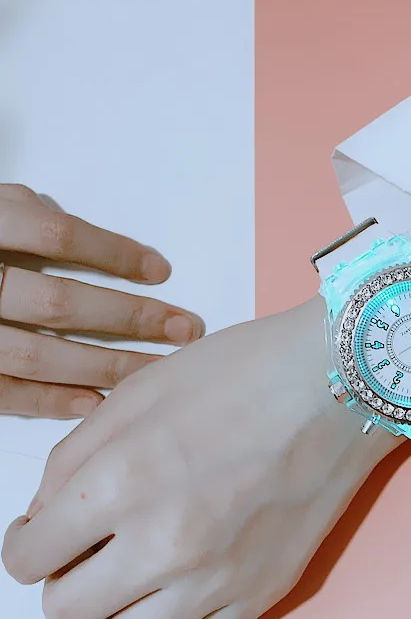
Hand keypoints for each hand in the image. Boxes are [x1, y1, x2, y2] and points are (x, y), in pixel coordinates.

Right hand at [0, 184, 203, 417]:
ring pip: (37, 354)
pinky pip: (5, 392)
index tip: (161, 270)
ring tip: (156, 369)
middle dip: (129, 317)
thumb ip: (22, 214)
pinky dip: (52, 400)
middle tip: (184, 327)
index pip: (53, 234)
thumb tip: (82, 232)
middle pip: (57, 302)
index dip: (113, 252)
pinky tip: (99, 403)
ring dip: (106, 365)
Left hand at [2, 297, 397, 618]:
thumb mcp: (142, 391)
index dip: (28, 543)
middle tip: (92, 550)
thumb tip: (47, 516)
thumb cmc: (244, 373)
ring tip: (137, 576)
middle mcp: (167, 544)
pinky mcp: (262, 593)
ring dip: (112, 616)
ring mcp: (220, 578)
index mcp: (125, 481)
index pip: (28, 558)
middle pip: (66, 613)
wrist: (339, 386)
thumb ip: (75, 457)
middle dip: (65, 581)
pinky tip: (187, 581)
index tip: (46, 533)